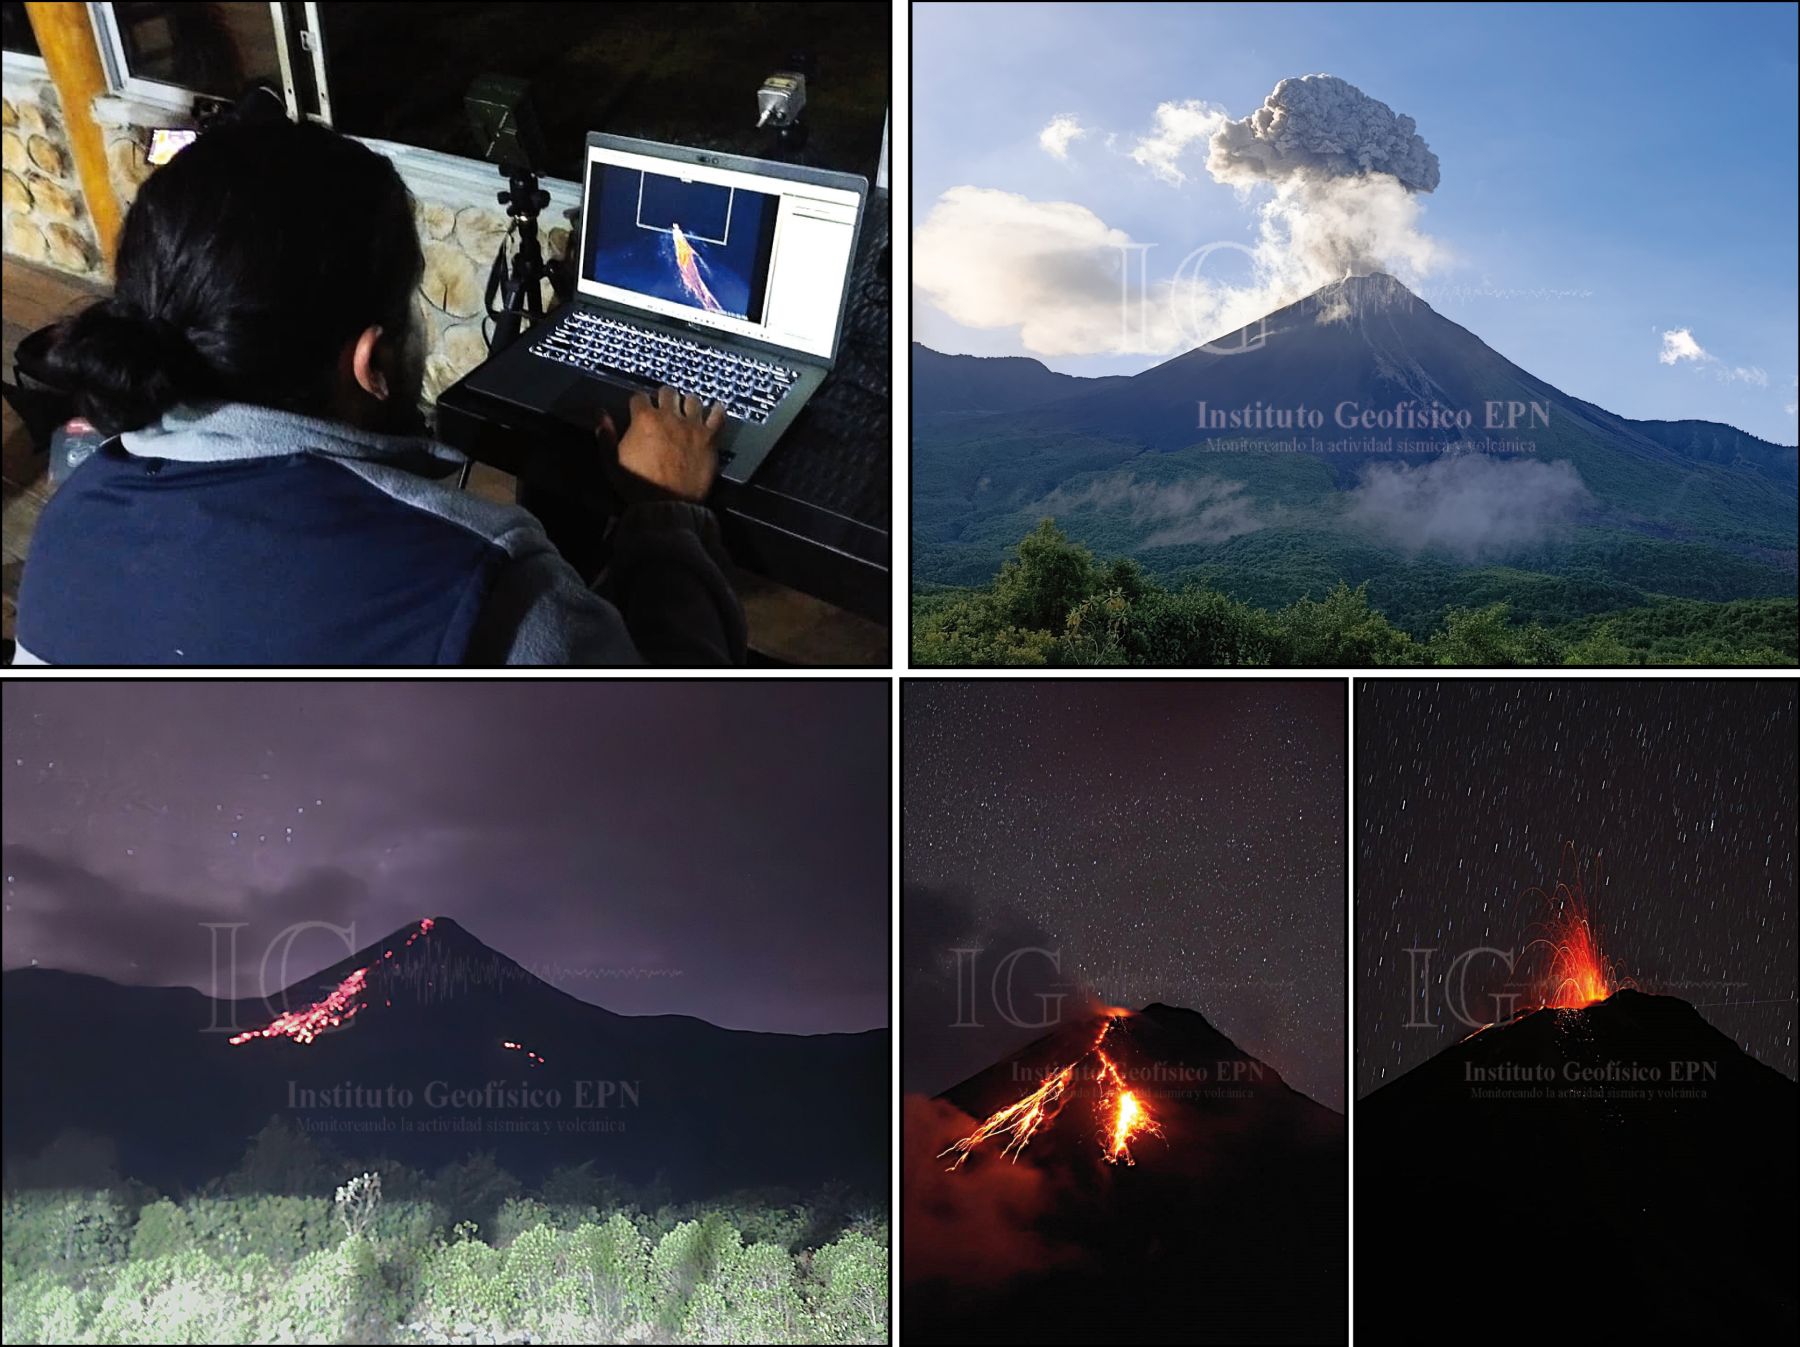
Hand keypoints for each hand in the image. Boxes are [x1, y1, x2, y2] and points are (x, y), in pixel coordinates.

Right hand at [600, 386, 724, 501]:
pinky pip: (718, 416)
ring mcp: (692, 426)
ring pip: (692, 400)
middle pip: (667, 392)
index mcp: (644, 419)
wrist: (667, 505)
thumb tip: (600, 413)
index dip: (639, 403)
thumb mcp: (612, 462)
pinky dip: (717, 410)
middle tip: (664, 407)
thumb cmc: (636, 486)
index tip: (640, 410)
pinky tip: (715, 409)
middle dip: (663, 397)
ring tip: (686, 409)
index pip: (639, 397)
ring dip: (687, 403)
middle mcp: (669, 416)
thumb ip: (606, 435)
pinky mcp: (710, 438)